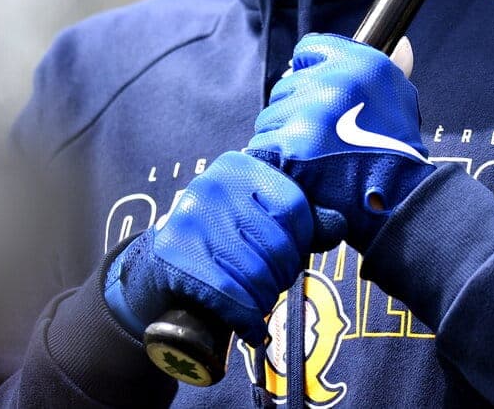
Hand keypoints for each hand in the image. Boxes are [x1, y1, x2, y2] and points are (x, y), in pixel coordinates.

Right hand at [103, 151, 311, 345]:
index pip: (294, 206)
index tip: (292, 256)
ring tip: (258, 302)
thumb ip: (298, 219)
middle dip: (282, 275)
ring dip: (264, 299)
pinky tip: (249, 327)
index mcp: (238, 167)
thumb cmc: (217, 241)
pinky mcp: (174, 256)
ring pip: (256, 274)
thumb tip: (339, 226)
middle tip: (273, 286)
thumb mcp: (256, 218)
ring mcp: (190, 218)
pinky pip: (229, 295)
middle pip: (277, 244)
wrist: (154, 269)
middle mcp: (213, 184)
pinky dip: (246, 319)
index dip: (302, 240)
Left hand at [247, 33, 431, 252]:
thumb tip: (401, 43)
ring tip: (315, 156)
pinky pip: (264, 144)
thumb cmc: (396, 149)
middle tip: (324, 135)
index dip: (311, 72)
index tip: (320, 93)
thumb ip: (391, 66)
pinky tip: (302, 170)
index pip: (308, 50)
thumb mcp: (399, 96)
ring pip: (271, 116)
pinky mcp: (289, 146)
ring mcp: (309, 113)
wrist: (396, 199)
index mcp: (362, 63)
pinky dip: (276, 159)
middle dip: (296, 110)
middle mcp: (334, 81)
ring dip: (284, 135)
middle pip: (285, 86)